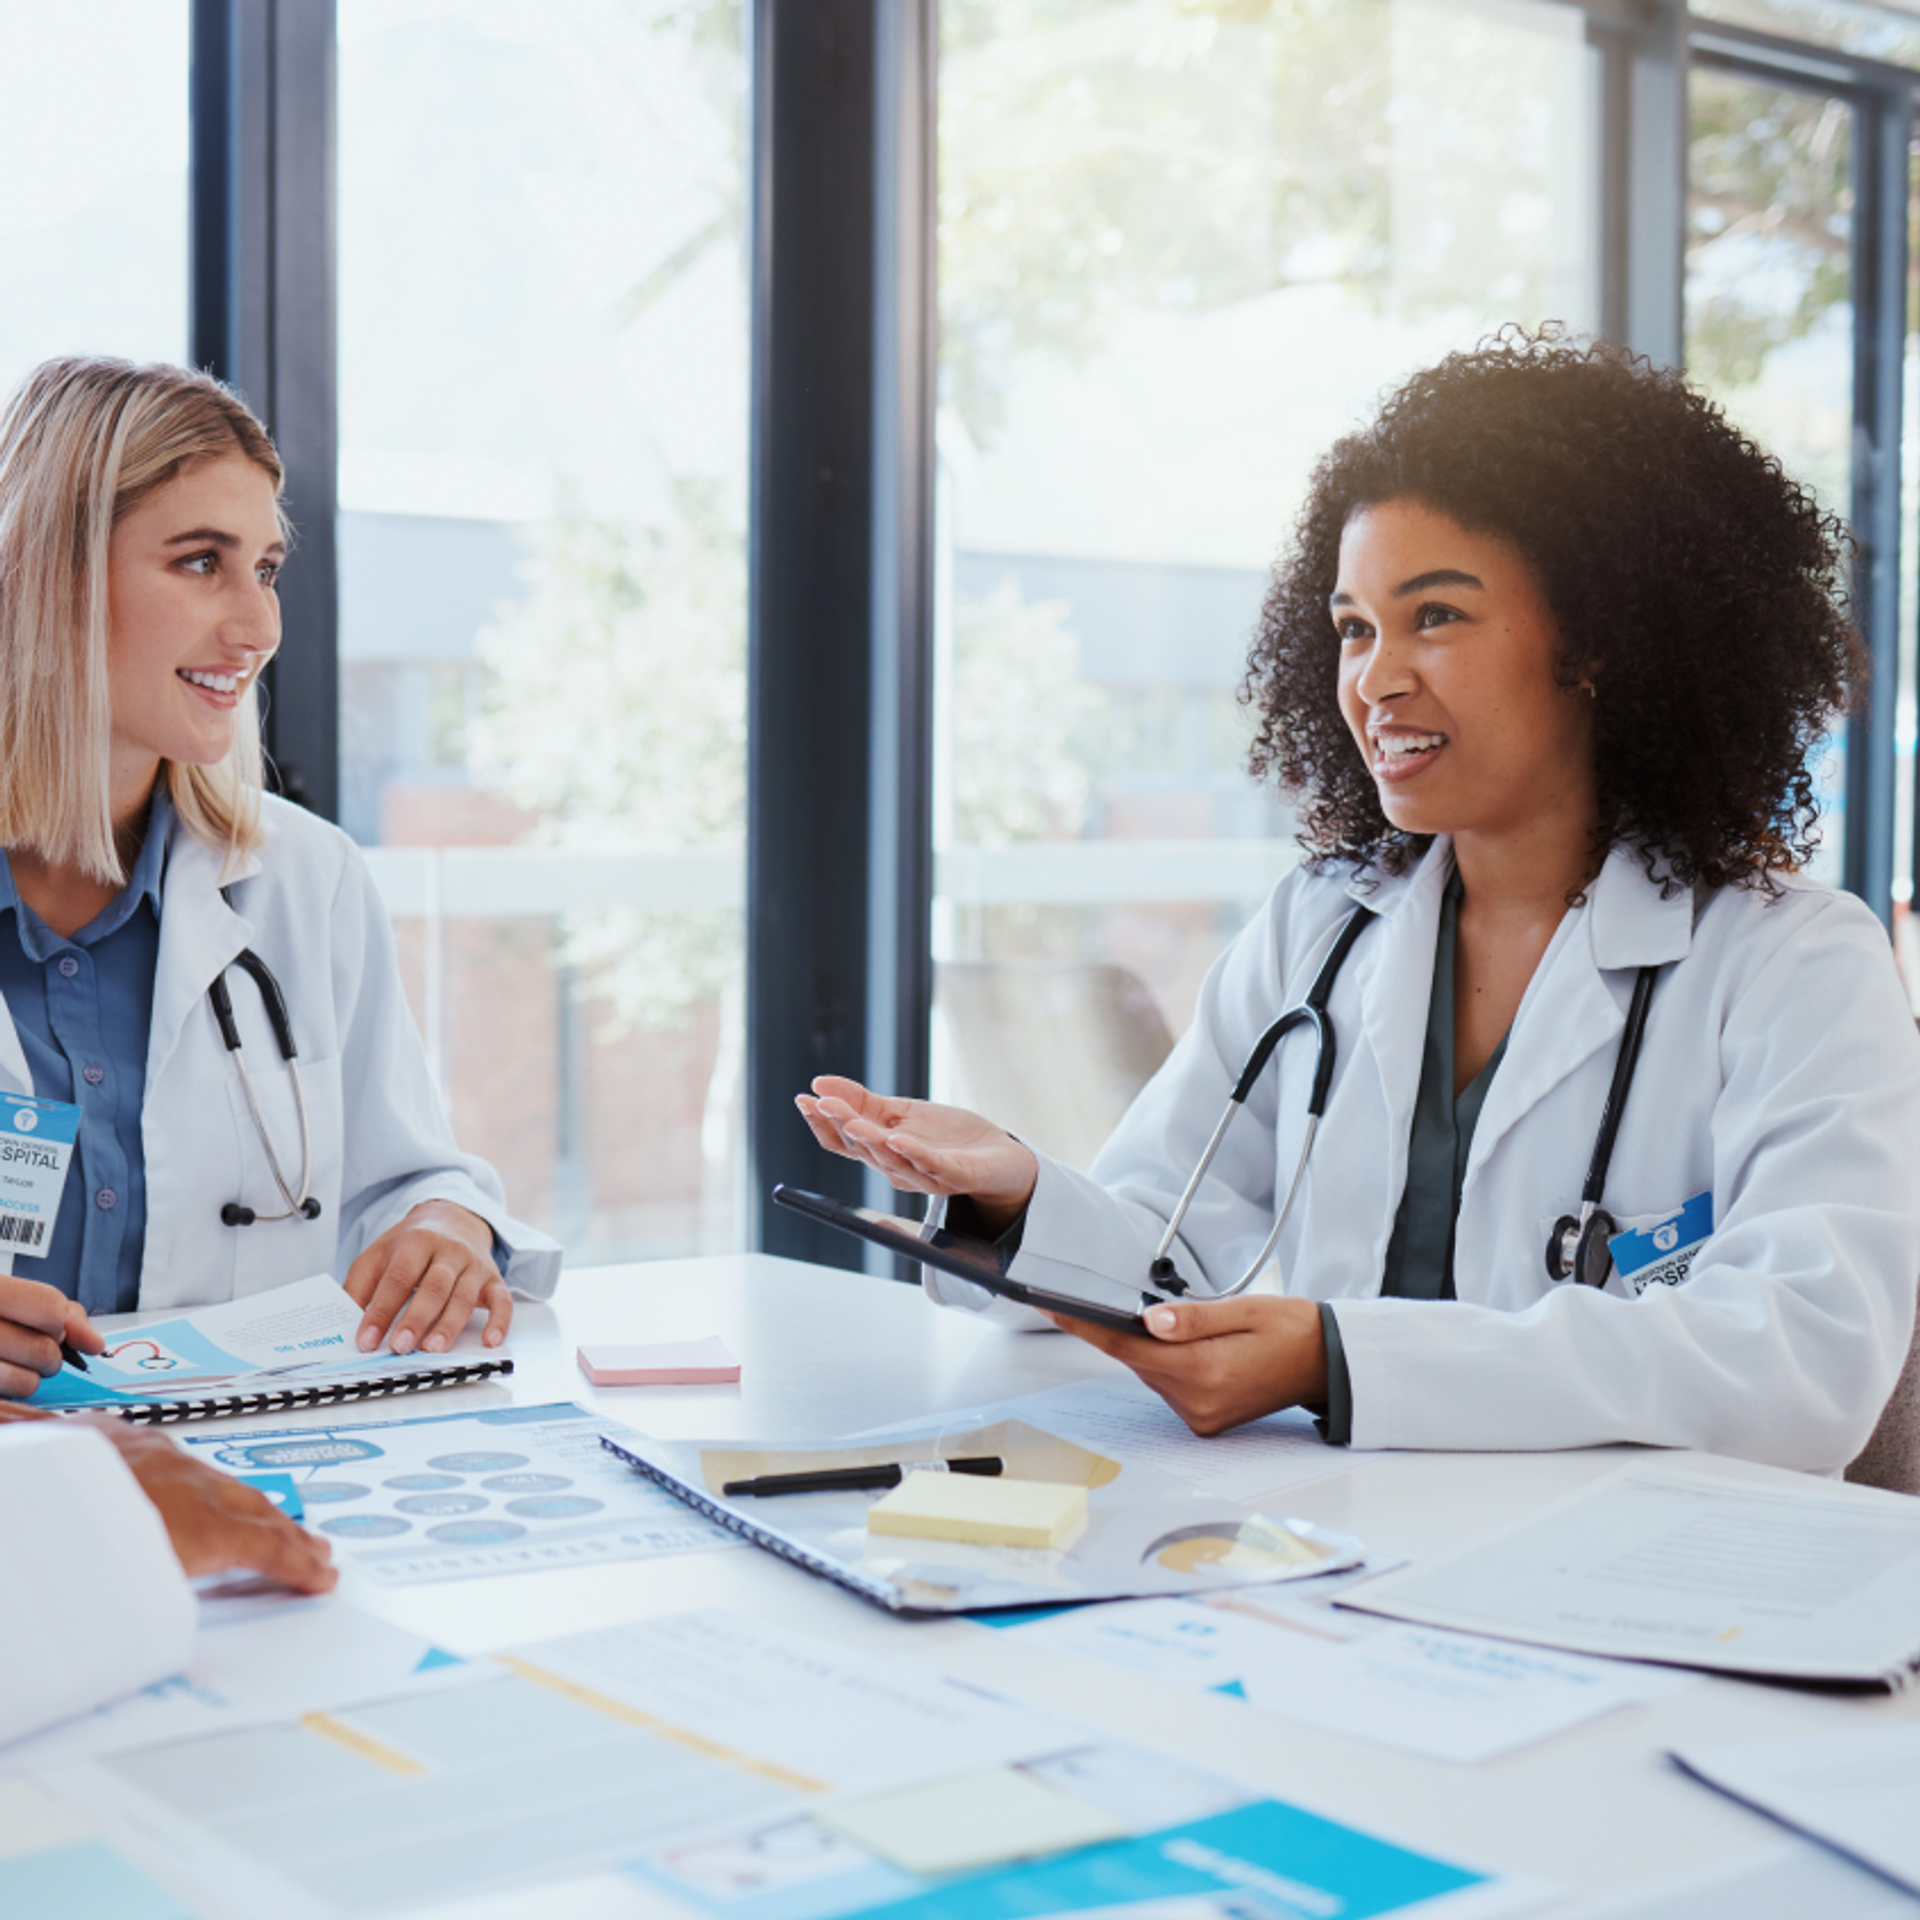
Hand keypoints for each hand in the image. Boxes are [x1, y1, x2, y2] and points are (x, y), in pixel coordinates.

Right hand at [0, 1276, 104, 1399]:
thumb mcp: (8, 1296)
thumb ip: (56, 1309)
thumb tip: (93, 1343)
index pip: (50, 1308)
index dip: (59, 1323)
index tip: (53, 1328)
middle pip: (43, 1349)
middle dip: (49, 1356)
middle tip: (32, 1351)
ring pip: (26, 1382)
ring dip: (29, 1380)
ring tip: (11, 1366)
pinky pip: (8, 1400)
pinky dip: (10, 1394)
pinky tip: (0, 1380)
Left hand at [77, 1418, 335, 1591]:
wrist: (13, 1490)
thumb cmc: (59, 1555)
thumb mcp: (127, 1586)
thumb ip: (157, 1596)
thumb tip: (166, 1608)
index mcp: (188, 1519)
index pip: (260, 1541)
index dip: (294, 1559)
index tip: (320, 1574)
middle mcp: (175, 1478)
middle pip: (247, 1504)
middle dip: (286, 1530)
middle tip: (315, 1549)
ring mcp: (144, 1453)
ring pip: (211, 1478)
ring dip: (248, 1503)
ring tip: (274, 1522)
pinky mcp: (107, 1437)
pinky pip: (167, 1455)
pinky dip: (194, 1477)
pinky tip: (193, 1481)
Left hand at [344, 1201, 508, 1355]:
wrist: (453, 1218)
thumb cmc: (412, 1244)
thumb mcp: (378, 1254)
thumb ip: (359, 1286)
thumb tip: (344, 1321)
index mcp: (417, 1242)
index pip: (398, 1279)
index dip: (381, 1310)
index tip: (366, 1339)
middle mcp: (449, 1251)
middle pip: (434, 1287)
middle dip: (416, 1319)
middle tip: (399, 1347)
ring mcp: (474, 1265)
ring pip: (464, 1296)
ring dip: (449, 1325)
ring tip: (432, 1348)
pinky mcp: (494, 1279)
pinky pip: (503, 1300)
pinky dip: (500, 1321)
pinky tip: (491, 1340)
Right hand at [795, 1076, 1038, 1233]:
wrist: (1000, 1158)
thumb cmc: (948, 1138)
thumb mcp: (902, 1112)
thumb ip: (863, 1102)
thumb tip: (820, 1083)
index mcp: (882, 1151)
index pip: (843, 1142)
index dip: (822, 1122)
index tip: (803, 1099)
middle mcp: (897, 1167)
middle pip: (862, 1148)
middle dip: (840, 1124)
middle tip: (821, 1103)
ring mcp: (926, 1174)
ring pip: (891, 1159)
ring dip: (870, 1140)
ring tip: (852, 1119)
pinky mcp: (955, 1175)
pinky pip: (932, 1166)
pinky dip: (914, 1154)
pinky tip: (899, 1138)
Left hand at [1046, 1294, 1329, 1435]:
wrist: (1326, 1363)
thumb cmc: (1291, 1329)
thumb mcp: (1245, 1309)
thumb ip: (1194, 1317)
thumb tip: (1148, 1319)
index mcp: (1207, 1371)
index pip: (1129, 1346)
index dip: (1086, 1326)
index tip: (1053, 1308)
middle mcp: (1199, 1401)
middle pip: (1136, 1359)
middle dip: (1119, 1329)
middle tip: (1100, 1299)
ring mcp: (1201, 1416)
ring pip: (1150, 1372)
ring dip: (1148, 1346)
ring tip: (1167, 1320)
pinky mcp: (1205, 1421)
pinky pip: (1168, 1385)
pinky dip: (1165, 1362)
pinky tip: (1182, 1344)